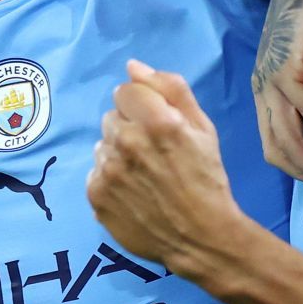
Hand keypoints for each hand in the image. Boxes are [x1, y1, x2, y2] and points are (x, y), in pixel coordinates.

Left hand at [87, 61, 257, 287]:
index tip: (156, 125)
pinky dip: (109, 180)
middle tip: (154, 154)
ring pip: (102, 145)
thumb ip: (169, 89)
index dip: (142, 106)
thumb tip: (132, 66)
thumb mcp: (202, 128)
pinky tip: (133, 192)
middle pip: (112, 118)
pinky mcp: (96, 195)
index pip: (125, 91)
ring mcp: (108, 171)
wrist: (201, 237)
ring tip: (144, 176)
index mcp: (157, 121)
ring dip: (118, 154)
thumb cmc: (207, 179)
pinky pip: (95, 173)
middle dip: (130, 129)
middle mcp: (127, 142)